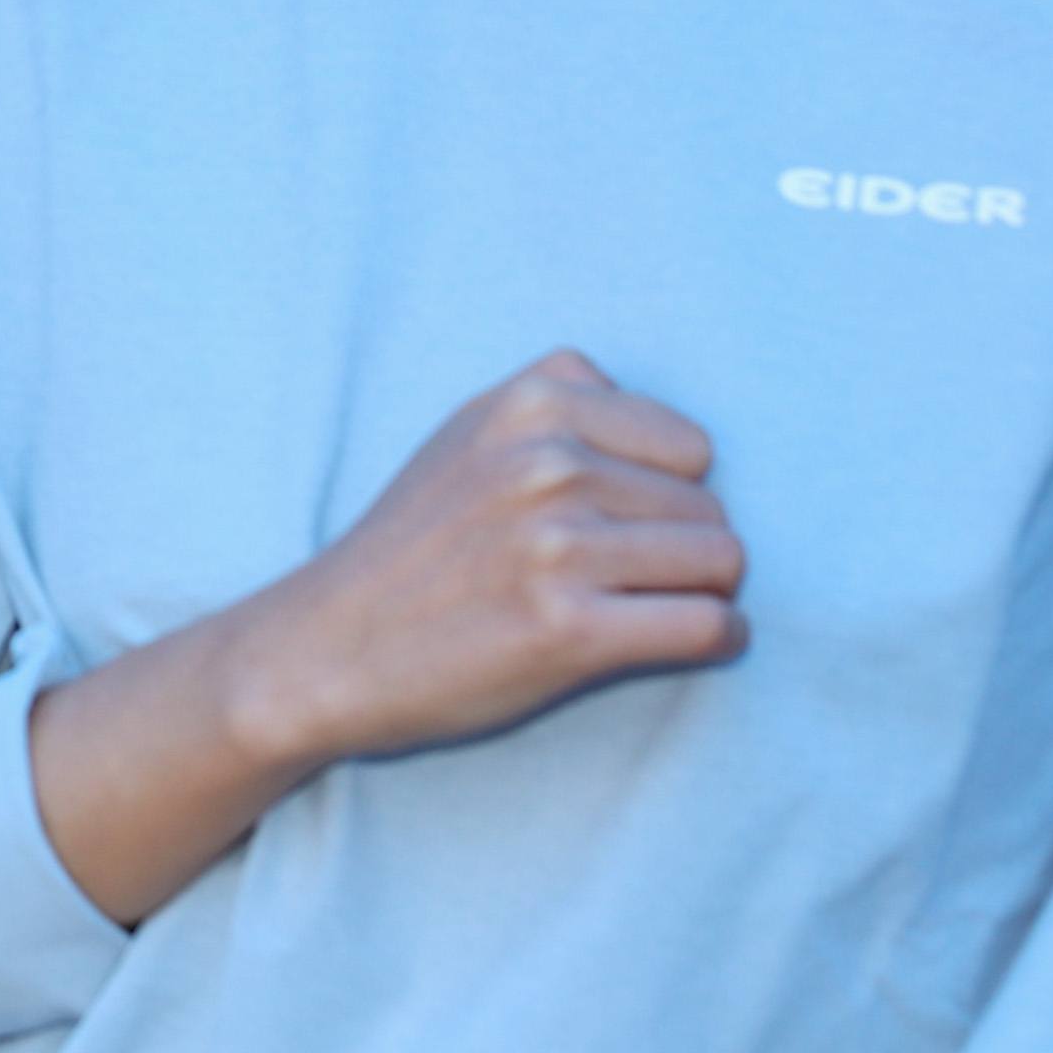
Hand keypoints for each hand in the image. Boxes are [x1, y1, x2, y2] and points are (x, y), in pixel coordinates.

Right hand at [31, 350, 744, 924]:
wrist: (330, 646)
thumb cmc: (410, 548)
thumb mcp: (465, 436)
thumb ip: (555, 405)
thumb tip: (666, 428)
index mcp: (527, 406)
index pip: (690, 444)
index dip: (669, 491)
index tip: (624, 524)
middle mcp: (545, 466)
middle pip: (711, 505)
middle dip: (685, 546)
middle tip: (625, 579)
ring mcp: (557, 548)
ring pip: (723, 562)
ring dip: (701, 594)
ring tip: (644, 608)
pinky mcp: (569, 631)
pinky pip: (711, 626)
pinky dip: (713, 640)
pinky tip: (670, 642)